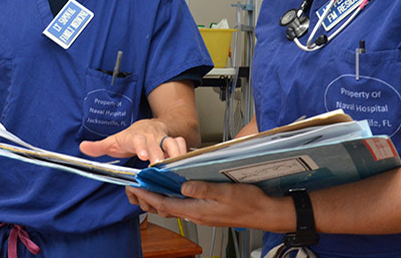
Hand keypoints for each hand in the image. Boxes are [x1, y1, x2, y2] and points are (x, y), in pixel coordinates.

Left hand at [79, 118, 187, 162]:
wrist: (150, 126)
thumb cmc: (132, 136)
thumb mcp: (114, 140)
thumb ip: (99, 146)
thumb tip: (82, 147)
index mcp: (137, 136)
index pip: (139, 140)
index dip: (142, 147)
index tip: (144, 155)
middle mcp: (152, 137)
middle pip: (158, 143)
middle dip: (159, 155)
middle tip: (159, 166)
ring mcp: (164, 139)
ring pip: (173, 144)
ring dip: (174, 156)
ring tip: (175, 168)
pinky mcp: (174, 144)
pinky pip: (182, 147)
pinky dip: (184, 155)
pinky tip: (185, 166)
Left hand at [125, 181, 290, 231]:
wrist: (265, 213)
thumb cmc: (249, 202)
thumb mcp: (225, 192)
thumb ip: (203, 189)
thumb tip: (183, 186)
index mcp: (198, 210)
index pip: (165, 204)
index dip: (149, 195)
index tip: (135, 187)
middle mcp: (197, 213)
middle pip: (166, 208)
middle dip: (149, 198)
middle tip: (136, 187)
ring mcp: (202, 213)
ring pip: (174, 207)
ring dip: (160, 198)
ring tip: (149, 187)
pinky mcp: (208, 211)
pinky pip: (185, 206)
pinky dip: (174, 198)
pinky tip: (175, 189)